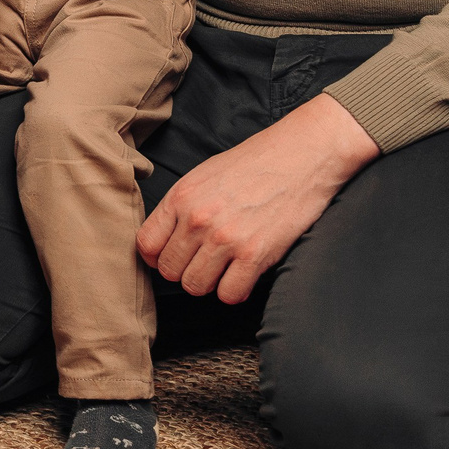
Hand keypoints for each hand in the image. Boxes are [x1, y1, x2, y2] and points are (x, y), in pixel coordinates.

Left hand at [136, 93, 379, 302]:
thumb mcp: (205, 174)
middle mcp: (198, 219)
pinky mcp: (255, 254)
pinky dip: (236, 290)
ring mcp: (225, 238)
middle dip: (185, 270)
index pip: (146, 245)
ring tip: (225, 267)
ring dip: (210, 283)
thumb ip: (181, 206)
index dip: (158, 256)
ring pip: (195, 287)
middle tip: (205, 262)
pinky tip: (244, 273)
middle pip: (170, 271)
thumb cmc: (255, 163)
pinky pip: (229, 294)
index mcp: (181, 196)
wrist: (303, 154)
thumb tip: (164, 239)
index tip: (173, 256)